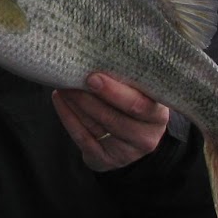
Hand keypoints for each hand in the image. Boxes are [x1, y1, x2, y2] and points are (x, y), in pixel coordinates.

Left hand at [52, 72, 169, 169]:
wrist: (129, 139)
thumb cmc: (132, 103)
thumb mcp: (138, 92)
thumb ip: (127, 80)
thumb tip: (96, 56)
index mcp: (158, 116)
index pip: (139, 105)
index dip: (115, 92)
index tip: (94, 77)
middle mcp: (146, 138)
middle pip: (116, 119)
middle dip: (90, 98)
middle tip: (72, 79)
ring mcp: (127, 153)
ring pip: (98, 127)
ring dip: (77, 104)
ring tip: (63, 85)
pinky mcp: (106, 161)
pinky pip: (83, 139)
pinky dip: (68, 118)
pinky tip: (59, 101)